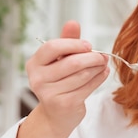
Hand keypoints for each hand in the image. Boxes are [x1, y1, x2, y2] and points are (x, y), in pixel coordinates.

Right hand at [15, 20, 108, 137]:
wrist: (56, 115)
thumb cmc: (59, 82)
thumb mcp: (59, 60)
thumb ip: (66, 41)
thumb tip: (73, 22)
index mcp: (34, 64)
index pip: (53, 47)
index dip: (74, 44)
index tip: (88, 45)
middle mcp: (37, 79)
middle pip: (71, 62)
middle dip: (91, 57)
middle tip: (102, 56)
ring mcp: (49, 93)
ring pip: (82, 75)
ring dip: (97, 68)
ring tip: (103, 64)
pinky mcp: (64, 104)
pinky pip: (88, 87)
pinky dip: (99, 78)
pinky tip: (103, 73)